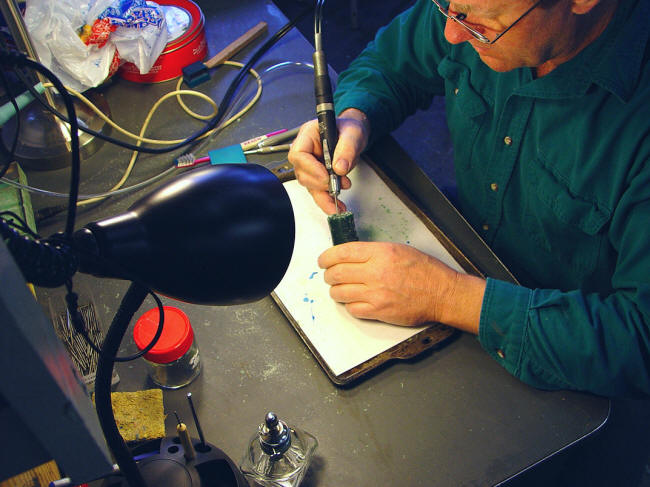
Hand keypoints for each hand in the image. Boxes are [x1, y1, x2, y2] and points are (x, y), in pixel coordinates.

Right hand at [288, 109, 369, 213]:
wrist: (354, 135)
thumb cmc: (349, 128)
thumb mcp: (353, 133)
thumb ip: (347, 148)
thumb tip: (340, 168)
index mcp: (308, 135)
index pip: (298, 154)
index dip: (310, 168)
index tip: (326, 176)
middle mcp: (306, 151)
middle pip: (302, 172)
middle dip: (320, 184)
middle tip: (337, 186)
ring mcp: (310, 165)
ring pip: (309, 185)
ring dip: (324, 196)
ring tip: (338, 204)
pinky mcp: (317, 176)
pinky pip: (318, 191)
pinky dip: (327, 200)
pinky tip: (335, 206)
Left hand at [318, 241, 485, 332]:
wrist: (442, 293)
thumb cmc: (425, 271)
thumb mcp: (399, 249)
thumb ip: (373, 252)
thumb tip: (350, 256)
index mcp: (381, 253)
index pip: (342, 253)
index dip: (327, 257)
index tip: (323, 260)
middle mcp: (376, 272)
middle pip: (336, 274)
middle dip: (328, 275)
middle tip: (330, 275)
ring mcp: (376, 294)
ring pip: (340, 293)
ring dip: (336, 290)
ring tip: (342, 288)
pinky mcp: (379, 311)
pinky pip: (352, 309)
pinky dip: (350, 305)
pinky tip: (356, 300)